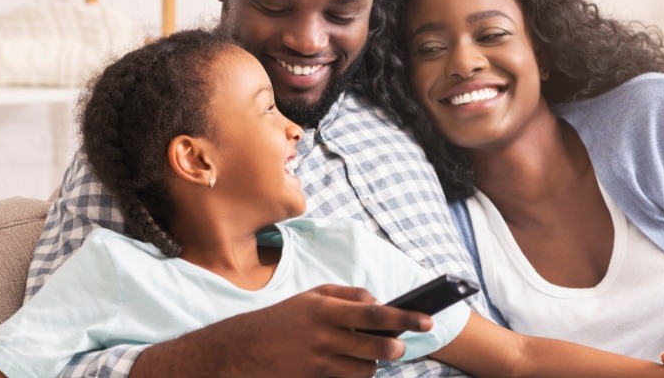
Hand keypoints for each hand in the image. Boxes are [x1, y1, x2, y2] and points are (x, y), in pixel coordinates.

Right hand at [130, 284, 431, 377]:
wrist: (236, 353)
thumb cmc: (277, 321)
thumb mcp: (307, 297)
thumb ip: (345, 295)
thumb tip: (376, 299)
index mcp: (324, 308)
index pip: (376, 312)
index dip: (405, 316)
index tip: (427, 319)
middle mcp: (324, 335)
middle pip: (378, 346)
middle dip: (394, 348)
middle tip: (397, 345)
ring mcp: (319, 362)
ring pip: (366, 369)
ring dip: (372, 364)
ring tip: (362, 354)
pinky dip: (355, 375)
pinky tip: (347, 366)